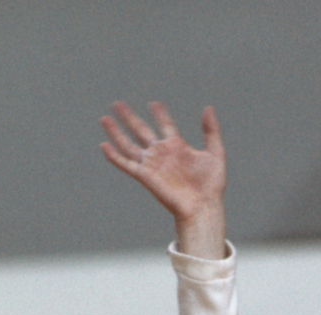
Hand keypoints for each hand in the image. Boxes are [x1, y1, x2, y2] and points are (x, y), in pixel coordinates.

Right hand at [100, 101, 226, 257]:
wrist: (203, 206)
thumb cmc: (211, 185)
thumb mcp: (216, 153)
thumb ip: (211, 130)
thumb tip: (208, 108)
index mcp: (177, 147)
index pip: (165, 125)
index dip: (159, 114)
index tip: (154, 104)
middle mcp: (162, 154)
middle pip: (141, 130)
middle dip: (129, 117)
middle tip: (117, 104)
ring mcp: (152, 165)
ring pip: (128, 145)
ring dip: (116, 132)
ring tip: (104, 119)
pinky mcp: (145, 176)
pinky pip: (126, 165)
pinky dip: (114, 156)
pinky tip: (104, 145)